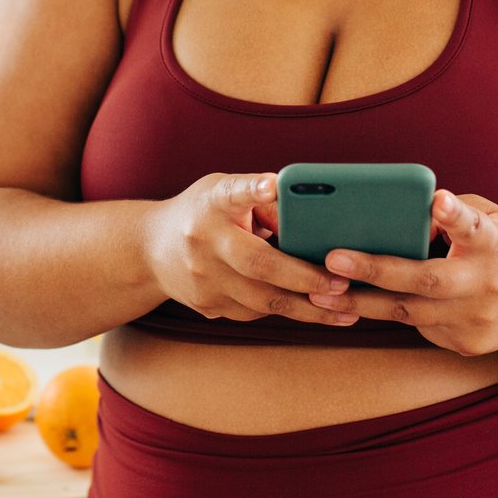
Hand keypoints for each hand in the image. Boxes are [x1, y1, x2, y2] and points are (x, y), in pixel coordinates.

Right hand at [145, 173, 358, 327]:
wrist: (151, 250)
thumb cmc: (204, 213)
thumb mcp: (224, 193)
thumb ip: (261, 200)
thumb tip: (311, 217)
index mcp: (210, 205)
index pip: (232, 193)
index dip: (253, 189)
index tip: (272, 184)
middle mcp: (202, 243)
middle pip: (257, 264)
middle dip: (303, 277)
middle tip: (342, 285)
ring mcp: (202, 280)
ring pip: (261, 301)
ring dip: (307, 308)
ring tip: (346, 310)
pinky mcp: (207, 307)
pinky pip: (255, 313)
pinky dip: (289, 313)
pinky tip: (320, 313)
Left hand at [309, 192, 497, 355]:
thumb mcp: (493, 220)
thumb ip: (453, 214)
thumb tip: (398, 212)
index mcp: (495, 245)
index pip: (475, 229)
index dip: (456, 216)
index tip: (438, 201)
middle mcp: (487, 285)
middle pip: (426, 281)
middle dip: (376, 269)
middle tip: (332, 259)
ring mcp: (476, 320)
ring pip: (408, 313)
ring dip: (361, 302)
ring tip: (319, 291)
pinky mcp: (465, 344)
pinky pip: (417, 326)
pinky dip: (387, 312)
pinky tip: (353, 303)